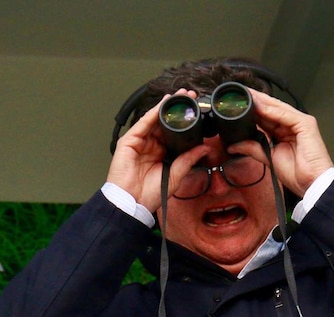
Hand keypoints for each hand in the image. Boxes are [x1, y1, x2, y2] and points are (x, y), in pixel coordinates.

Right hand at [106, 91, 208, 211]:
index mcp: (162, 153)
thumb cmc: (150, 194)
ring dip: (166, 106)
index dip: (184, 121)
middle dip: (176, 108)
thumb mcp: (176, 175)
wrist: (133, 203)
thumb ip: (188, 160)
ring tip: (180, 95)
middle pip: (165, 122)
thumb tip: (204, 148)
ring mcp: (140, 142)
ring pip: (154, 119)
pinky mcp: (129, 141)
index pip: (174, 132)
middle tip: (190, 96)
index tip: (197, 110)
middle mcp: (151, 145)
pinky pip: (143, 124)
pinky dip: (153, 113)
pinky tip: (163, 105)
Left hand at [228, 88, 333, 197]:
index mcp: (284, 131)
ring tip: (247, 97)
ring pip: (278, 108)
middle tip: (239, 94)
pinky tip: (260, 108)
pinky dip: (272, 111)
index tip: (237, 104)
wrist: (311, 183)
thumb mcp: (268, 157)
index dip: (253, 109)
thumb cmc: (297, 173)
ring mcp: (300, 122)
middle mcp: (292, 124)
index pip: (266, 115)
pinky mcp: (306, 124)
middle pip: (272, 108)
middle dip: (256, 101)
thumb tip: (234, 146)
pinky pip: (286, 115)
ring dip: (262, 102)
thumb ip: (252, 148)